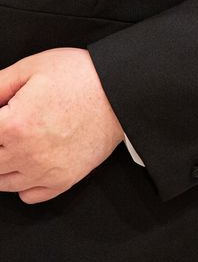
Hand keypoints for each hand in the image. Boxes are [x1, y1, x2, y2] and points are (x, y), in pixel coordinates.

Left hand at [0, 48, 123, 203]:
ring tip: (18, 141)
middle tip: (11, 126)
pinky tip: (32, 161)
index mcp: (13, 124)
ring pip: (2, 181)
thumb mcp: (33, 66)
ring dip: (3, 162)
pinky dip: (24, 182)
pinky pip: (28, 195)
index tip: (4, 116)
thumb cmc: (82, 76)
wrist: (121, 91)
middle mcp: (25, 153)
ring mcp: (45, 170)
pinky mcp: (65, 179)